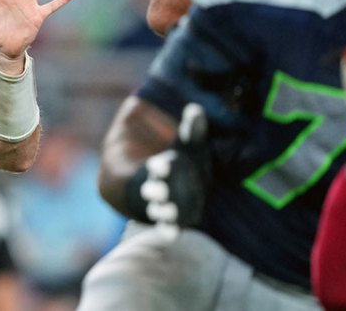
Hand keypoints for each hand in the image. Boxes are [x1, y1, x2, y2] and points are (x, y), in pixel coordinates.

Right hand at [130, 103, 210, 238]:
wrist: (149, 182)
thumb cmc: (173, 158)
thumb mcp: (183, 143)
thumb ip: (189, 129)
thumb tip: (196, 109)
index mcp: (155, 165)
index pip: (156, 166)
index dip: (159, 166)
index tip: (164, 165)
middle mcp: (154, 186)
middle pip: (150, 189)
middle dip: (155, 190)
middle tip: (158, 191)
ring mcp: (159, 204)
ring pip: (156, 209)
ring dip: (161, 211)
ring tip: (168, 212)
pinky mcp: (169, 219)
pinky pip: (165, 227)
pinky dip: (167, 232)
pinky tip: (172, 236)